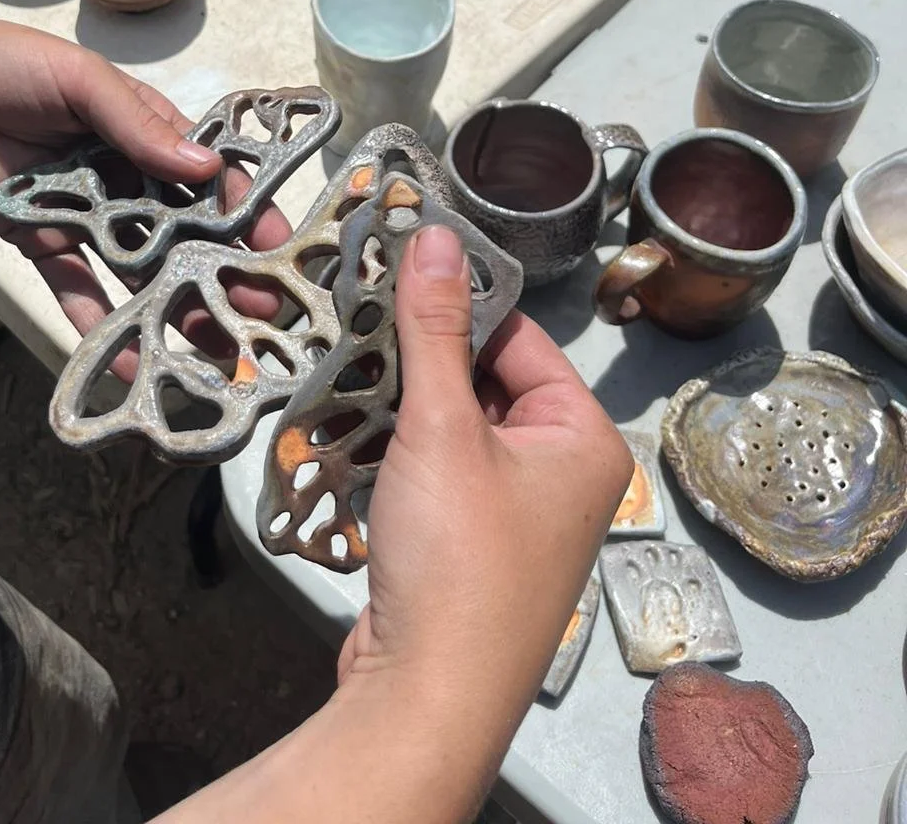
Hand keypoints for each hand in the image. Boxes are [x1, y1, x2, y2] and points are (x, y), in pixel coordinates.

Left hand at [0, 15, 288, 351]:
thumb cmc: (1, 64)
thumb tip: (205, 164)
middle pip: (183, 230)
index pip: (207, 173)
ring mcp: (85, 213)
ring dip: (175, 304)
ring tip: (212, 348)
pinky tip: (131, 357)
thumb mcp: (78, 78)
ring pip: (141, 267)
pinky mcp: (41, 243)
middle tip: (257, 314)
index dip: (244, 209)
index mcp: (142, 127)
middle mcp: (123, 174)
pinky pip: (78, 289)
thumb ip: (136, 124)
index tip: (277, 247)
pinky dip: (101, 323)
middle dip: (221, 270)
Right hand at [338, 226, 631, 802]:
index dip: (457, 307)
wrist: (428, 696)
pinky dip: (399, 452)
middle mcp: (562, 473)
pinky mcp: (472, 546)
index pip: (519, 338)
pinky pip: (438, 472)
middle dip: (421, 359)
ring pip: (455, 426)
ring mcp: (517, 515)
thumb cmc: (457, 561)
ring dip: (402, 405)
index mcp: (582, 438)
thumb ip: (434, 328)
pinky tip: (354, 435)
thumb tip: (436, 236)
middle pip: (485, 380)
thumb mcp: (442, 426)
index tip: (396, 271)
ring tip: (349, 372)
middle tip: (360, 320)